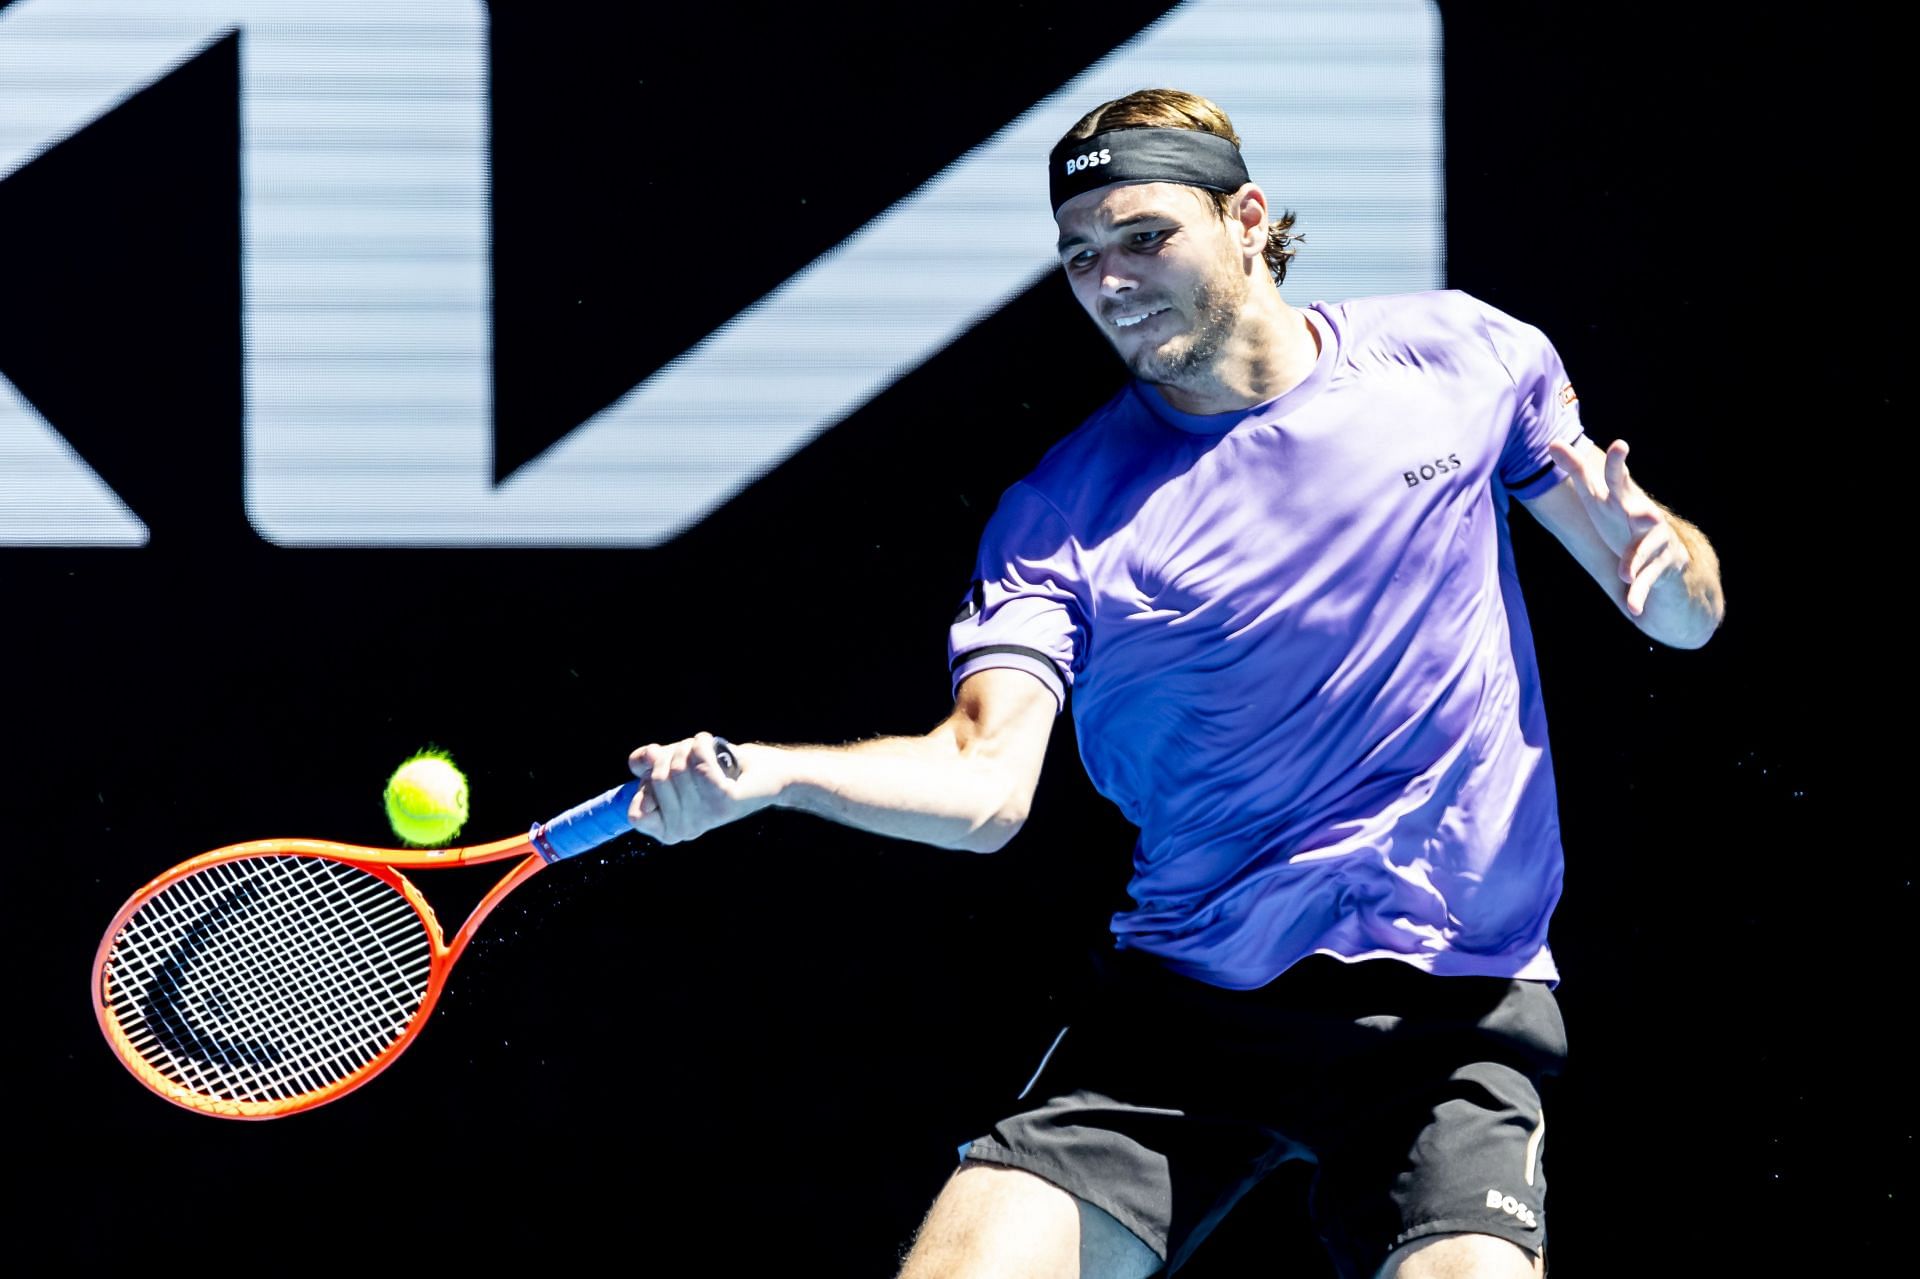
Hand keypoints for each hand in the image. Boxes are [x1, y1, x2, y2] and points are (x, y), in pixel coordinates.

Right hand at [627, 732, 773, 843]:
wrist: (763, 772)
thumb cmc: (716, 769)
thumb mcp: (674, 766)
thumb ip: (648, 765)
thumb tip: (644, 758)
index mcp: (669, 829)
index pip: (634, 814)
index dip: (643, 787)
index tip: (659, 772)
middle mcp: (685, 829)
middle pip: (655, 780)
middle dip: (669, 754)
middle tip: (689, 753)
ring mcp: (704, 817)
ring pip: (677, 767)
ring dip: (688, 747)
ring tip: (703, 750)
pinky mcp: (722, 801)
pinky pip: (698, 763)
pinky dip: (702, 744)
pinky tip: (710, 744)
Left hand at [1546, 437, 1691, 616]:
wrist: (1663, 557)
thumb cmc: (1621, 520)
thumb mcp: (1598, 498)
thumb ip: (1578, 471)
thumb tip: (1552, 441)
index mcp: (1624, 499)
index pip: (1618, 479)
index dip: (1617, 464)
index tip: (1620, 445)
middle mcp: (1643, 516)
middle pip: (1639, 510)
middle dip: (1641, 510)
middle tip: (1646, 514)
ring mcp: (1656, 541)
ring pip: (1644, 550)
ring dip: (1635, 560)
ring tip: (1625, 572)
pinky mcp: (1663, 567)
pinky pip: (1648, 581)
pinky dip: (1637, 594)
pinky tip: (1631, 608)